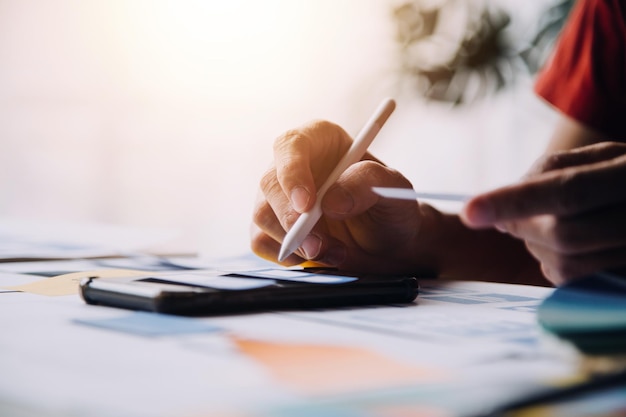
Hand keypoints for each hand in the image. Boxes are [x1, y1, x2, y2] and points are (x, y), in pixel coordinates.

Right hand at [251, 120, 434, 273]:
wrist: (388, 241)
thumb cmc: (389, 205)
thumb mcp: (393, 187)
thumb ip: (366, 183)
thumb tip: (331, 201)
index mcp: (319, 140)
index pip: (291, 145)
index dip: (293, 173)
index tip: (307, 205)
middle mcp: (294, 165)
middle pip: (269, 184)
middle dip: (292, 219)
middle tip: (318, 244)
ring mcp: (279, 196)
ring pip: (262, 215)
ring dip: (295, 242)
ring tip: (334, 251)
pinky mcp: (273, 226)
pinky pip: (261, 240)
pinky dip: (287, 256)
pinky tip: (317, 257)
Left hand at [461, 142, 625, 284]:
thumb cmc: (623, 174)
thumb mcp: (596, 157)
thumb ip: (548, 173)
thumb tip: (498, 212)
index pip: (567, 191)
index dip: (515, 202)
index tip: (469, 212)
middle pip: (563, 233)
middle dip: (521, 226)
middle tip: (506, 217)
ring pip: (567, 263)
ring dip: (533, 247)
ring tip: (536, 227)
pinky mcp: (621, 275)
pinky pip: (575, 281)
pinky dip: (550, 264)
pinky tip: (557, 246)